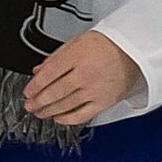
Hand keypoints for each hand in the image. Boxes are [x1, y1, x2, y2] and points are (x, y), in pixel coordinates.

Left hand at [20, 30, 142, 126]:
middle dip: (38, 101)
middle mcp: (86, 74)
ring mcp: (95, 89)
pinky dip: (67, 119)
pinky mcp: (104, 101)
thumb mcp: (77, 42)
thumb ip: (56, 57)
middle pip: (55, 92)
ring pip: (65, 105)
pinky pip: (82, 115)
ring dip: (48, 111)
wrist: (134, 51)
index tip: (27, 91)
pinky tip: (58, 118)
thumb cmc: (108, 44)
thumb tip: (38, 70)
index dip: (34, 86)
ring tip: (39, 112)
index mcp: (77, 56)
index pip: (49, 74)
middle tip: (29, 105)